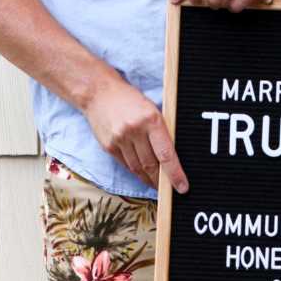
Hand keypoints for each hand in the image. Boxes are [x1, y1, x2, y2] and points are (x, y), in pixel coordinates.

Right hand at [83, 73, 187, 192]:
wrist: (98, 92)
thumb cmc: (130, 100)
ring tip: (156, 183)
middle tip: (169, 189)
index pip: (166, 154)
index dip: (175, 174)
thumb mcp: (152, 110)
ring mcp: (120, 139)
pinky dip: (136, 171)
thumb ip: (162, 132)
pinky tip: (142, 174)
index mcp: (151, 120)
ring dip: (149, 179)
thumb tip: (173, 159)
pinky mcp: (109, 146)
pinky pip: (126, 165)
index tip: (182, 187)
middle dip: (161, 180)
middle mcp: (135, 130)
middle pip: (151, 165)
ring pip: (138, 168)